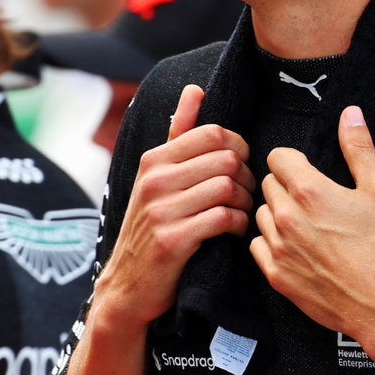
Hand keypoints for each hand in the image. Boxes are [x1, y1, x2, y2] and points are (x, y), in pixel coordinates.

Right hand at [91, 83, 254, 332]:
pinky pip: (223, 218)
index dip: (238, 148)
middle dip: (246, 177)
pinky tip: (234, 230)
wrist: (128, 285)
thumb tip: (196, 89)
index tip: (239, 168)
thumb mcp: (156, 177)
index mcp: (154, 159)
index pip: (214, 133)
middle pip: (226, 159)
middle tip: (245, 194)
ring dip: (245, 202)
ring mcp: (161, 210)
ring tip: (242, 213)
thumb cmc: (151, 226)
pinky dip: (238, 224)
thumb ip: (178, 133)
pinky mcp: (172, 240)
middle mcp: (154, 180)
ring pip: (227, 188)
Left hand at [251, 105, 374, 343]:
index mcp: (308, 190)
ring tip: (304, 225)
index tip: (305, 170)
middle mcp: (285, 215)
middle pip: (267, 184)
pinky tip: (295, 248)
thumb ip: (359, 148)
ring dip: (276, 214)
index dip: (292, 161)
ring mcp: (277, 246)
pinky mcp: (274, 274)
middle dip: (285, 186)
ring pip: (260, 215)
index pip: (277, 157)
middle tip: (311, 200)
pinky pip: (258, 246)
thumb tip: (351, 113)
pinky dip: (272, 244)